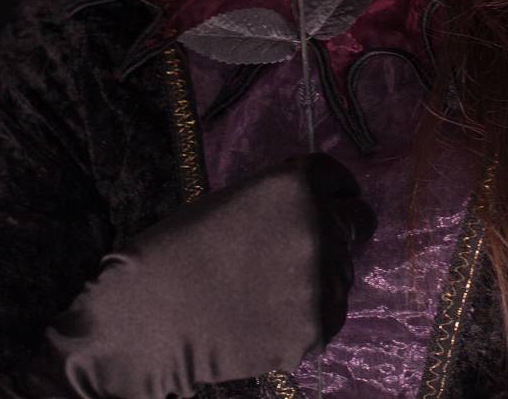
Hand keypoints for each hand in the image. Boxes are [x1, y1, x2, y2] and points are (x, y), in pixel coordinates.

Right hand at [0, 152, 374, 398]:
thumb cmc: (179, 249)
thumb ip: (285, 202)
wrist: (149, 315)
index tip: (329, 201)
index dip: (333, 190)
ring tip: (270, 288)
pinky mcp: (318, 327)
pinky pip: (329, 312)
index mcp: (296, 186)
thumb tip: (321, 209)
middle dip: (339, 228)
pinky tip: (270, 314)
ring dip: (319, 275)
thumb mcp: (235, 202)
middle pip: (358, 222)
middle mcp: (320, 227)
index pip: (339, 180)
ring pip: (343, 272)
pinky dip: (308, 313)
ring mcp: (322, 281)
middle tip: (307, 246)